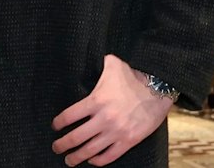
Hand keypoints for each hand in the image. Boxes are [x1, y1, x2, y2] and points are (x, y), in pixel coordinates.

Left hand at [50, 54, 172, 165]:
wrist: (159, 88)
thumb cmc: (134, 75)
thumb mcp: (113, 65)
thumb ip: (98, 63)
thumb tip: (88, 56)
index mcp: (96, 100)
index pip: (69, 116)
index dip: (58, 123)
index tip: (55, 127)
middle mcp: (104, 118)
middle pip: (75, 137)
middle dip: (62, 145)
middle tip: (56, 148)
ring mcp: (116, 131)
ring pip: (90, 151)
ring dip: (76, 157)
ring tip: (69, 160)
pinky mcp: (129, 141)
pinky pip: (109, 156)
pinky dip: (98, 161)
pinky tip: (92, 161)